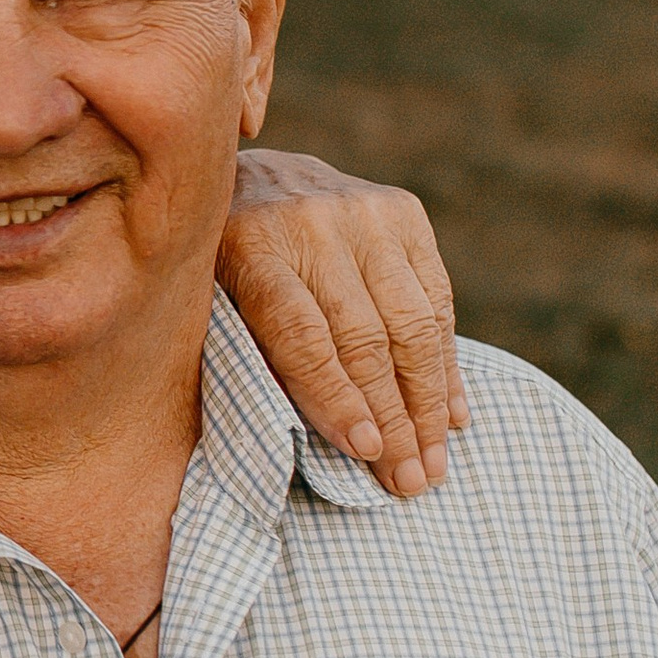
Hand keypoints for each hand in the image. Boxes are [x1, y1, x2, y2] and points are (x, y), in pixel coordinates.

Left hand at [220, 147, 467, 494]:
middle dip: (394, 419)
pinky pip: (436, 297)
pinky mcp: (401, 209)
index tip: (367, 452)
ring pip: (411, 322)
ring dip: (428, 403)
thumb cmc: (215, 270)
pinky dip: (447, 363)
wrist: (242, 175)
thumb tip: (322, 442)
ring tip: (433, 465)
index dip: (338, 398)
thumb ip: (248, 358)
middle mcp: (308, 220)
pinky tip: (451, 415)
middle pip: (366, 336)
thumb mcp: (206, 306)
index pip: (304, 335)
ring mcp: (361, 210)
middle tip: (409, 482)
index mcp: (247, 245)